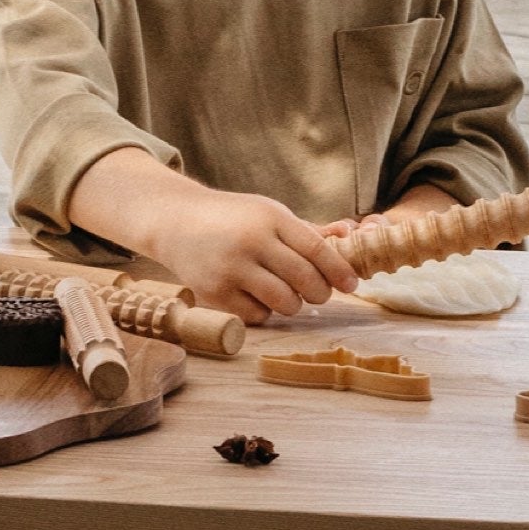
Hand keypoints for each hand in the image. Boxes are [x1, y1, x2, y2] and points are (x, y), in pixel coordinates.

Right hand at [65, 146, 353, 324]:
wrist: (176, 221)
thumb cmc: (232, 218)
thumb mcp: (269, 213)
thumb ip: (309, 230)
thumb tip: (353, 233)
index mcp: (269, 217)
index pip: (315, 248)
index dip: (338, 270)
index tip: (351, 283)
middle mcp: (251, 242)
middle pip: (305, 280)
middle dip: (320, 292)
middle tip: (319, 293)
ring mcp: (231, 269)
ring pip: (285, 302)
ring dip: (294, 304)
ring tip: (287, 293)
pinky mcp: (215, 293)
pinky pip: (258, 315)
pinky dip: (265, 311)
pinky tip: (257, 296)